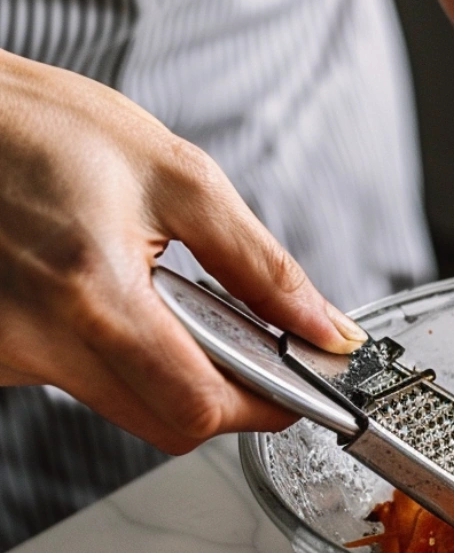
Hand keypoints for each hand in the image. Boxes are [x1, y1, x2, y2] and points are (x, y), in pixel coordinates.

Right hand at [0, 51, 364, 452]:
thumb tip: (322, 325)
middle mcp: (37, 341)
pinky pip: (78, 383)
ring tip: (160, 294)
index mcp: (93, 293)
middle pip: (165, 423)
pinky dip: (116, 356)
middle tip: (246, 342)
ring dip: (166, 370)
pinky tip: (108, 298)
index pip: (198, 404)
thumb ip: (260, 263)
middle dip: (223, 393)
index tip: (297, 389)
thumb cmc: (43, 129)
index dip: (264, 406)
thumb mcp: (176, 177)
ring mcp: (6, 355)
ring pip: (123, 407)